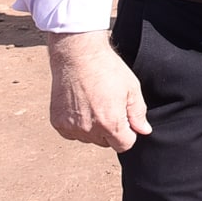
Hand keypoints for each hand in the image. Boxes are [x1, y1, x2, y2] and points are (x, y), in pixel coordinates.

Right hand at [46, 31, 151, 151]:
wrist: (78, 55)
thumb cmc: (108, 69)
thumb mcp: (132, 88)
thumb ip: (138, 114)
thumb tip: (143, 131)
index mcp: (111, 124)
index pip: (124, 145)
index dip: (128, 133)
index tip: (125, 119)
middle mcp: (89, 130)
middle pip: (106, 142)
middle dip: (111, 130)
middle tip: (109, 106)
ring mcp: (71, 127)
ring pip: (89, 138)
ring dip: (93, 128)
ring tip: (94, 103)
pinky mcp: (58, 122)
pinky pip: (72, 132)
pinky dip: (77, 124)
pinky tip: (81, 105)